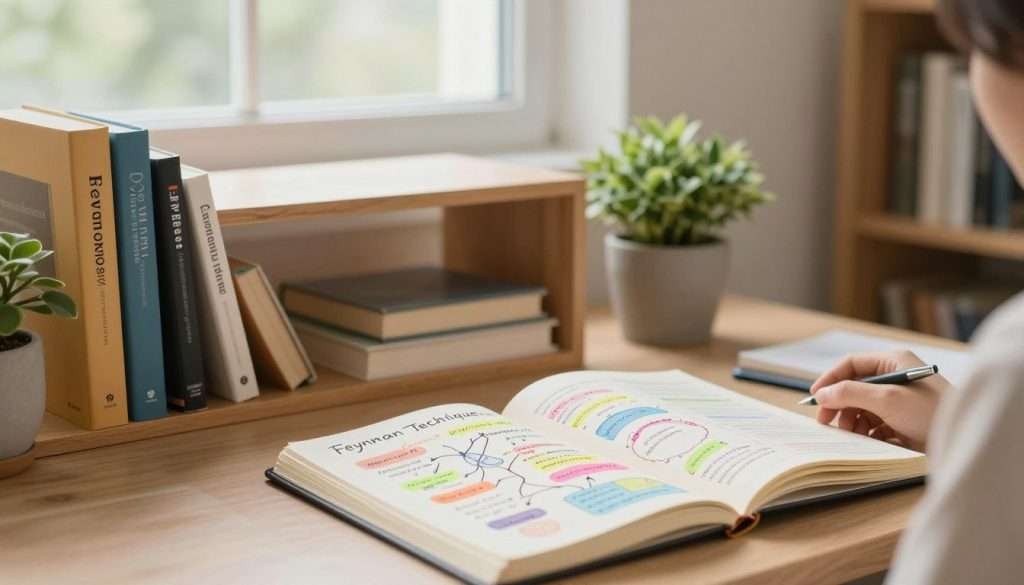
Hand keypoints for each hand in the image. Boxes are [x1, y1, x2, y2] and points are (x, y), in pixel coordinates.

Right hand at [809, 350, 951, 451]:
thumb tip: (822, 394)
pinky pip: (875, 423)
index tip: (815, 397)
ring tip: (851, 434)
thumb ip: (850, 393)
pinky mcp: (903, 420)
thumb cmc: (930, 413)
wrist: (963, 440)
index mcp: (893, 362)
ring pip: (863, 407)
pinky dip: (866, 432)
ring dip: (852, 421)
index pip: (852, 364)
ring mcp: (899, 399)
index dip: (831, 379)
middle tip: (826, 422)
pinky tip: (867, 440)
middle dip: (839, 405)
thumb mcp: (886, 399)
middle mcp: (895, 377)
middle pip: (855, 387)